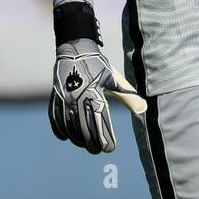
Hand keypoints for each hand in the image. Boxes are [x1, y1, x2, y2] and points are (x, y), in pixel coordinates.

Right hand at [47, 39, 147, 153]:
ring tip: (85, 144)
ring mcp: (64, 98)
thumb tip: (143, 109)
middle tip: (98, 150)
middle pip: (84, 129)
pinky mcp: (55, 97)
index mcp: (94, 94)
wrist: (75, 48)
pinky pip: (55, 118)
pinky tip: (66, 137)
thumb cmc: (98, 65)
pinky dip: (60, 130)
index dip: (105, 139)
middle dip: (91, 143)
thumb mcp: (115, 79)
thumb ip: (128, 96)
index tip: (110, 148)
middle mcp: (78, 98)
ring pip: (68, 126)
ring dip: (77, 138)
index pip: (100, 123)